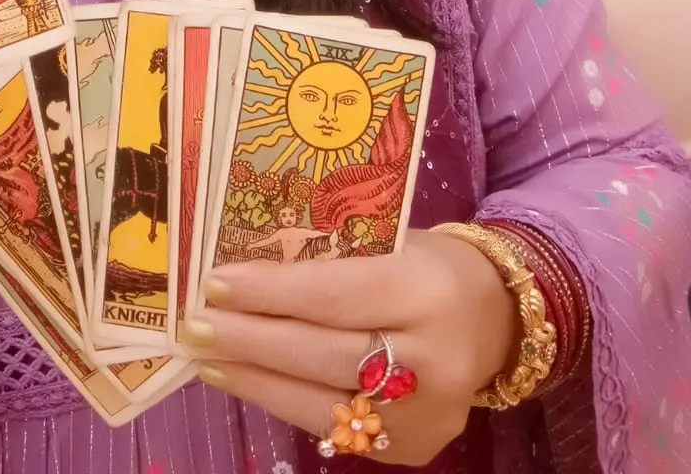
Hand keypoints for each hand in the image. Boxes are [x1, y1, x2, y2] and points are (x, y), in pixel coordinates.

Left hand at [187, 230, 520, 464]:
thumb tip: (242, 268)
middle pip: (322, 354)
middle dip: (250, 341)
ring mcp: (427, 414)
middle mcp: (433, 359)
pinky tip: (247, 381)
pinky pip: (335, 428)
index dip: (269, 293)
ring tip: (206, 358)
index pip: (333, 295)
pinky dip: (284, 402)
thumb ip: (325, 257)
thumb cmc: (425, 263)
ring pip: (322, 402)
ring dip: (255, 380)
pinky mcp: (415, 448)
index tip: (213, 284)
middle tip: (193, 326)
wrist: (497, 317)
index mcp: (426, 290)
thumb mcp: (386, 241)